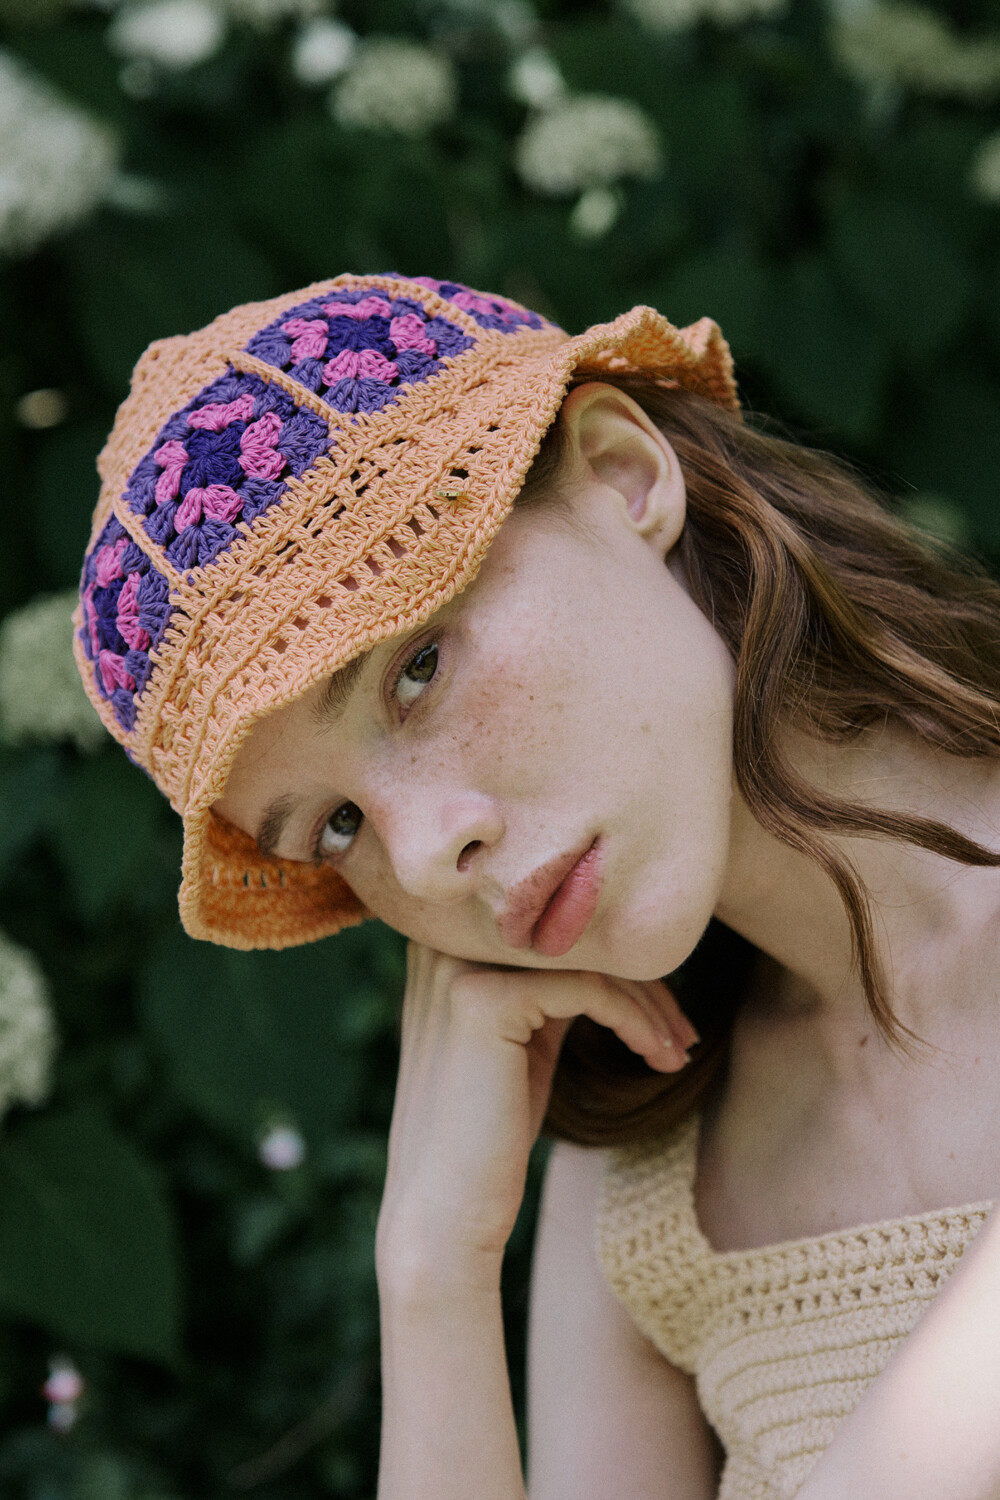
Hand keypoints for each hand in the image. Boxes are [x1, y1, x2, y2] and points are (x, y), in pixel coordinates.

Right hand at [376, 944, 697, 1291]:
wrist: (444, 1220)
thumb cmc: (491, 1139)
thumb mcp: (522, 1045)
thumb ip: (546, 993)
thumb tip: (622, 956)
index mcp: (445, 947)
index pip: (556, 929)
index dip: (618, 964)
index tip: (665, 1014)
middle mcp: (440, 944)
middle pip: (574, 936)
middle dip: (642, 981)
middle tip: (684, 1034)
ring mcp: (457, 969)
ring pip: (588, 959)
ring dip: (650, 1004)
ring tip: (679, 1051)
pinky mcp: (484, 1000)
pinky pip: (589, 990)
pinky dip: (636, 1021)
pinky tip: (658, 1057)